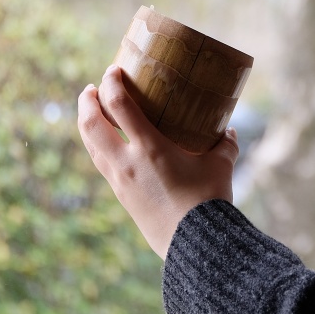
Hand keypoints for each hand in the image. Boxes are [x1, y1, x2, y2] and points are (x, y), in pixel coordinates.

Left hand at [77, 65, 238, 258]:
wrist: (193, 244)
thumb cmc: (208, 201)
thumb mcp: (220, 166)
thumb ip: (224, 144)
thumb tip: (228, 131)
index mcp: (149, 148)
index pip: (119, 105)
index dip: (112, 82)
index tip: (114, 70)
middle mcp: (127, 162)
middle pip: (90, 123)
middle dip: (87, 101)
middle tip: (93, 88)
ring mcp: (120, 181)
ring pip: (90, 145)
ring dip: (86, 123)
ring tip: (92, 111)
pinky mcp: (121, 196)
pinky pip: (100, 163)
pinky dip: (97, 146)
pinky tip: (107, 143)